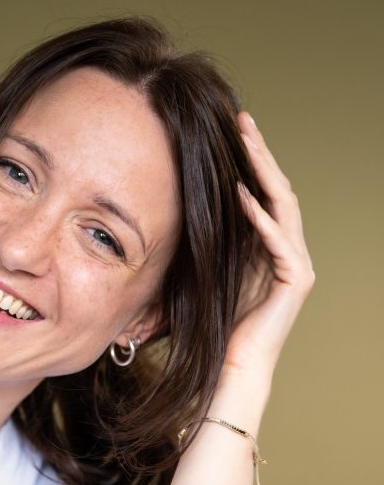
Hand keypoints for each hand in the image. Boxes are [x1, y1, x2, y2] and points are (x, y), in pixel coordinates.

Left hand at [221, 112, 315, 380]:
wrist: (232, 364)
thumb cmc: (215, 322)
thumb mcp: (210, 268)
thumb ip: (212, 238)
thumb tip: (186, 202)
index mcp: (270, 245)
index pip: (264, 192)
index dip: (251, 160)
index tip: (232, 129)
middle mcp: (290, 249)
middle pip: (278, 190)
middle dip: (260, 154)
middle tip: (243, 120)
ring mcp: (298, 264)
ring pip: (284, 206)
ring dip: (263, 173)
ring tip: (246, 143)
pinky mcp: (296, 280)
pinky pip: (279, 240)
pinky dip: (260, 217)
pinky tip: (242, 195)